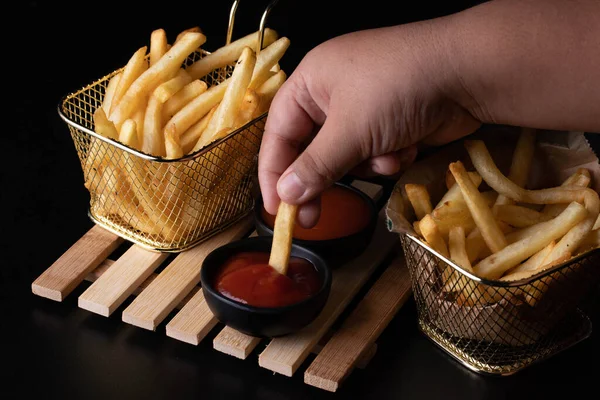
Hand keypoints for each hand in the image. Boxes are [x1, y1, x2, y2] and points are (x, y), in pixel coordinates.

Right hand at [258, 21, 480, 226]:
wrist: (469, 72)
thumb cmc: (398, 88)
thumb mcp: (351, 130)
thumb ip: (315, 166)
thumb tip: (285, 195)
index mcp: (311, 82)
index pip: (279, 133)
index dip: (273, 172)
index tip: (275, 209)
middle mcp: (333, 94)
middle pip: (312, 149)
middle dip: (321, 179)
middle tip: (312, 218)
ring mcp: (365, 109)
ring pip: (347, 157)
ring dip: (366, 165)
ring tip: (385, 157)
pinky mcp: (391, 124)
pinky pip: (375, 154)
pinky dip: (389, 157)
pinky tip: (406, 146)